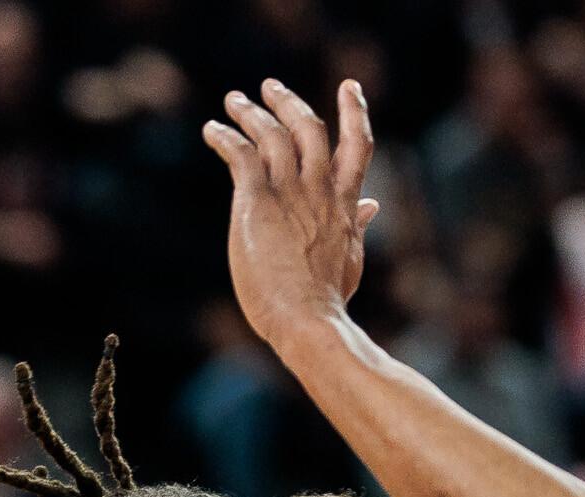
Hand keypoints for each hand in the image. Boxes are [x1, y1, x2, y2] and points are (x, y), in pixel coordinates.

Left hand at [202, 78, 382, 351]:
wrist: (308, 321)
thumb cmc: (327, 302)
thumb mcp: (349, 259)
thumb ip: (357, 225)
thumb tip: (372, 206)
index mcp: (344, 204)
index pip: (357, 146)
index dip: (355, 112)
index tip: (349, 88)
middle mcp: (320, 189)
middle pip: (310, 127)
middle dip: (290, 102)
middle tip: (270, 87)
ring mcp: (289, 192)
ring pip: (272, 133)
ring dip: (251, 112)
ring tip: (234, 101)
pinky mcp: (257, 201)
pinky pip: (240, 153)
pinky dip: (225, 136)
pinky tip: (212, 131)